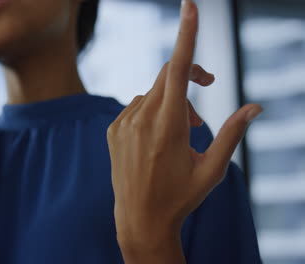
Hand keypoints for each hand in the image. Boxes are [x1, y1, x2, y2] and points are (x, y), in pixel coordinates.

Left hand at [107, 0, 261, 261]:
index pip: (177, 70)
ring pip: (152, 92)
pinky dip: (151, 111)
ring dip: (171, 103)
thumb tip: (256, 106)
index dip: (186, 36)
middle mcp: (141, 120)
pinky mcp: (112, 130)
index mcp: (168, 128)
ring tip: (181, 134)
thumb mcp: (213, 169)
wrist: (139, 219)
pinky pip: (136, 106)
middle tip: (203, 110)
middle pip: (167, 76)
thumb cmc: (181, 197)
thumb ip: (232, 133)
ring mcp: (122, 124)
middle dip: (189, 80)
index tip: (189, 6)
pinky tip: (156, 139)